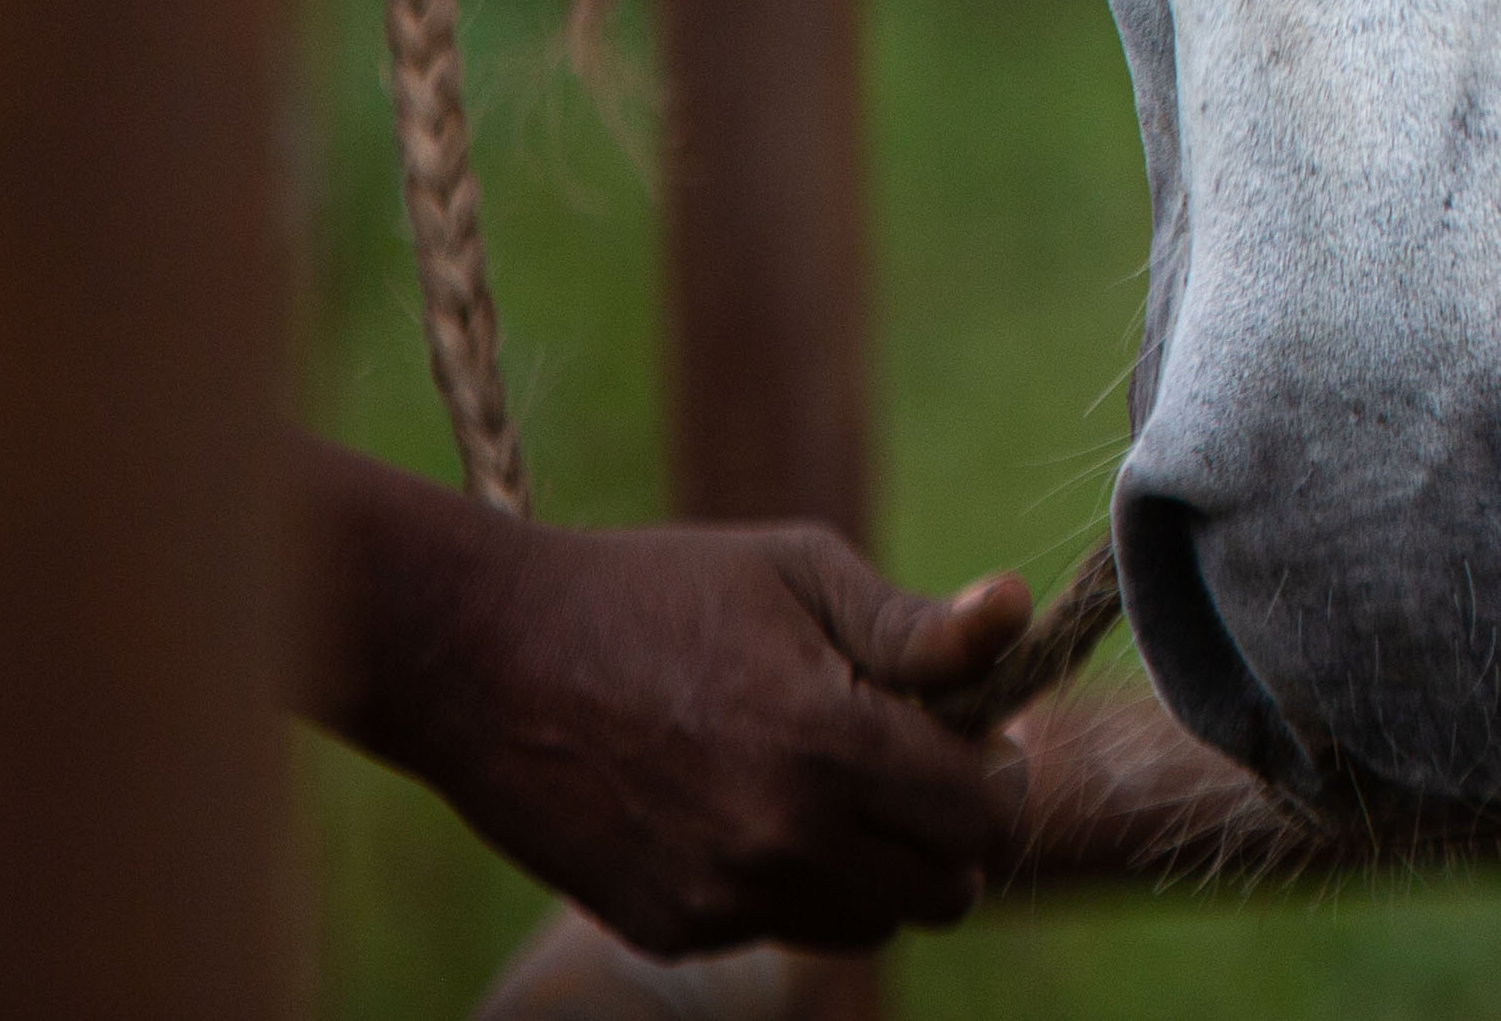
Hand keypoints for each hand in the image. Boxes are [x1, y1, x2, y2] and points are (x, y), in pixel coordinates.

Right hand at [301, 441, 1028, 956]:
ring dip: (881, 868)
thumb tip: (1016, 613)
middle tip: (919, 767)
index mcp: (829, 742)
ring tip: (840, 787)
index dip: (999, 773)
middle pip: (943, 891)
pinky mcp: (664, 926)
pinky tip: (752, 808)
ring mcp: (717, 895)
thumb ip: (920, 627)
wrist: (484, 658)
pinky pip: (779, 928)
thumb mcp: (802, 572)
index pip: (985, 814)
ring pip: (868, 925)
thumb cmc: (657, 592)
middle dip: (952, 831)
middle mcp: (779, 837)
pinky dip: (793, 885)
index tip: (976, 736)